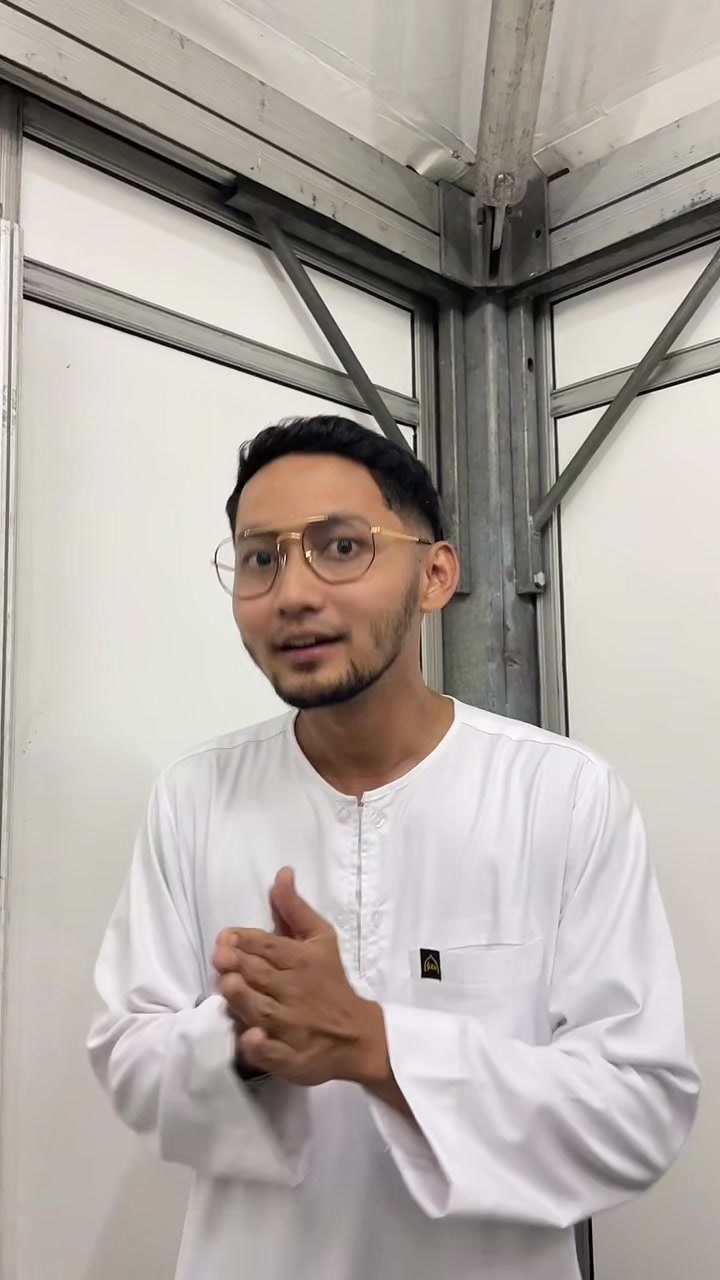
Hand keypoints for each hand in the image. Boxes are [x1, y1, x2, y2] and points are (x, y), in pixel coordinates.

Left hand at [214, 868, 388, 1087]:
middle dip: (237, 964)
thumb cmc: (330, 982)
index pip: (268, 946)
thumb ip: (294, 909)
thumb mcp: (320, 939)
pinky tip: (252, 1038)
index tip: (225, 937)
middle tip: (221, 957)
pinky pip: (270, 1053)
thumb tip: (282, 873)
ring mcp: (291, 1028)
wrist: (357, 1035)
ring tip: (227, 985)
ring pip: (260, 1010)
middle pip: (259, 975)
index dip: (243, 940)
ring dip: (241, 997)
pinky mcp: (290, 1058)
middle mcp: (295, 992)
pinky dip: (260, 1046)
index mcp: (302, 960)